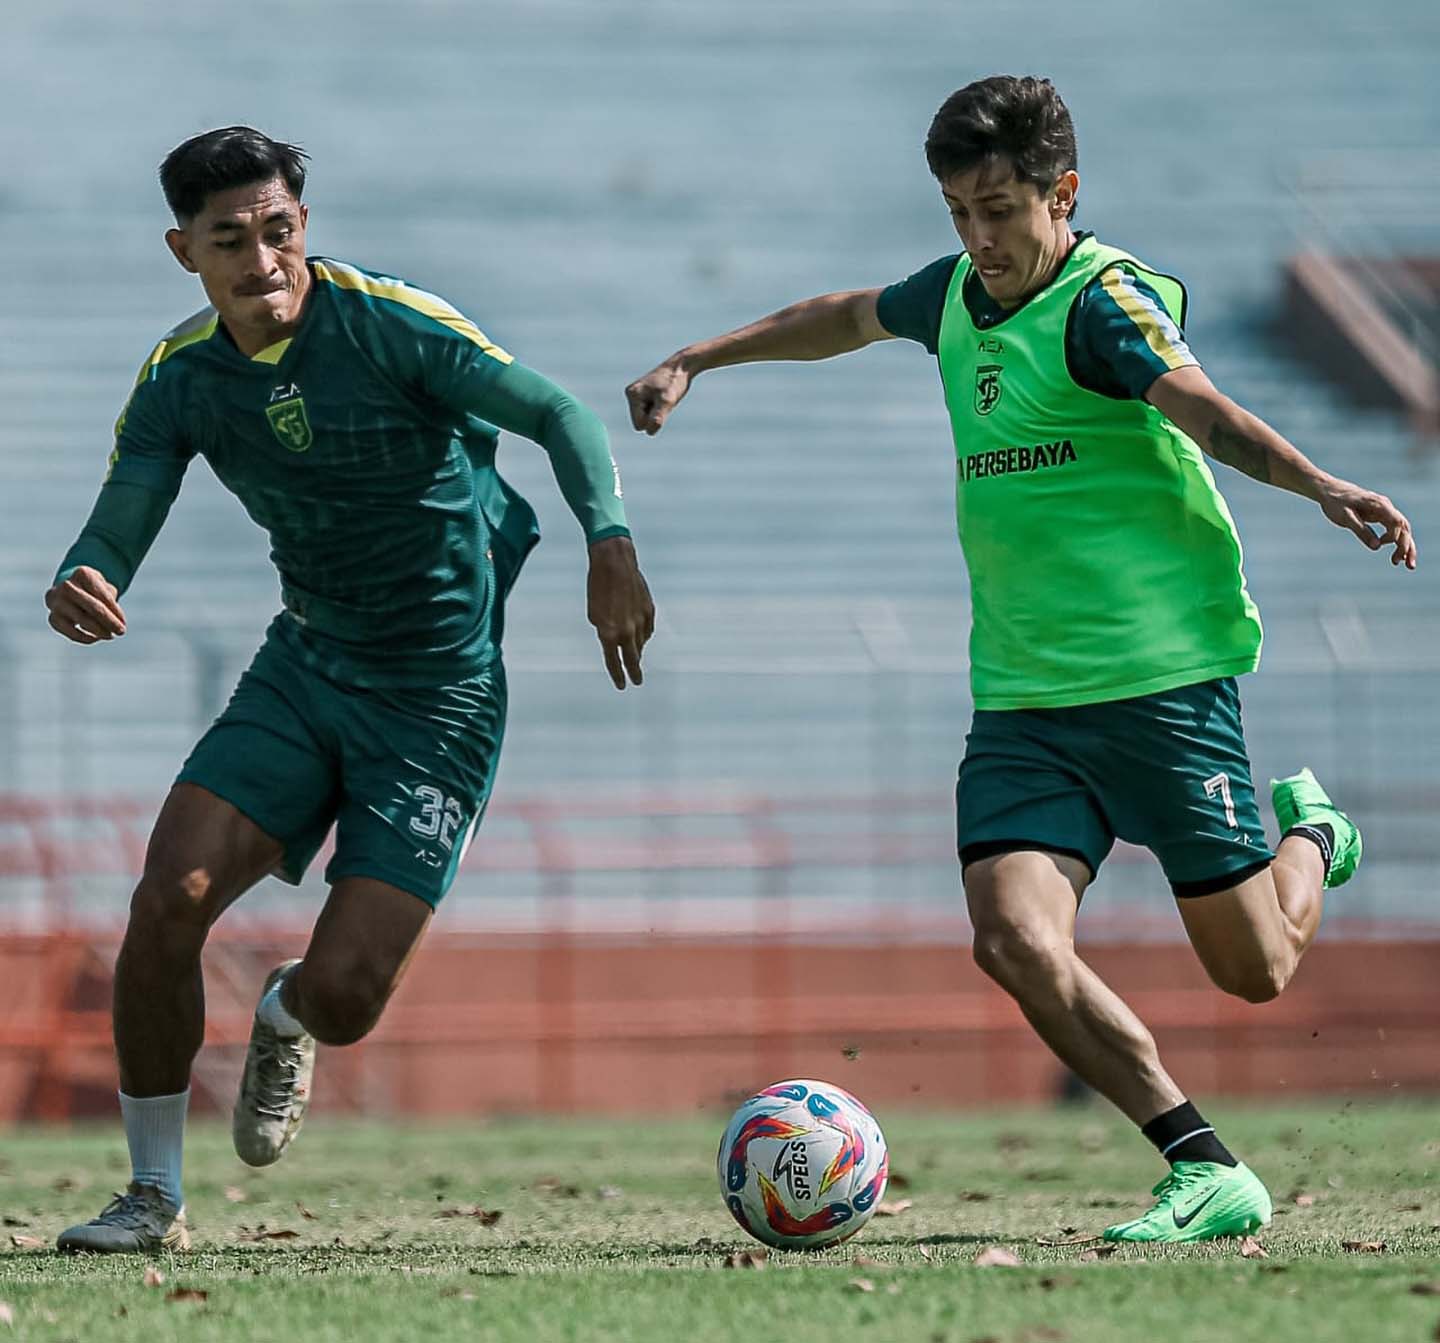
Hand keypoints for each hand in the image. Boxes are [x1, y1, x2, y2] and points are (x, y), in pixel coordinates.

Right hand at [45, 567, 126, 642]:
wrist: (70, 591)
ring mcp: (56, 602)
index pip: (103, 596)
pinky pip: (70, 632)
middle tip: (121, 632)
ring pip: (82, 620)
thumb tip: (116, 622)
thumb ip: (110, 602)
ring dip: (99, 631)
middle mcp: (66, 586)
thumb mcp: (104, 588)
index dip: (115, 611)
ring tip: (110, 635)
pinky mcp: (52, 618)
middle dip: (109, 622)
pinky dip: (84, 637)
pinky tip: (96, 638)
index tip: (124, 622)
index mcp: (82, 574)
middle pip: (93, 607)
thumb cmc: (93, 590)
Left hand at [587, 536, 654, 688]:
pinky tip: (641, 636)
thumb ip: (603, 631)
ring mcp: (641, 621)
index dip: (617, 676)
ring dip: (637, 651)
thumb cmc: (599, 586)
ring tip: (636, 657)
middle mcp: (627, 631)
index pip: (613, 662)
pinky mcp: (649, 611)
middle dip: (634, 672)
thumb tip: (613, 641)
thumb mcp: (594, 613)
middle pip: (633, 659)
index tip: (621, 685)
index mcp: (609, 633)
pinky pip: (648, 630)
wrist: (614, 564)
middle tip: (636, 681)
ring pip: (641, 644)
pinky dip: (644, 634)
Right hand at [625, 357, 690, 435]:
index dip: (653, 421)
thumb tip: (649, 432)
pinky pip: (650, 414)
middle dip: (654, 417)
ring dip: (658, 413)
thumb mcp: (667, 401)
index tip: (663, 405)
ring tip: (664, 398)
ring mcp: (637, 396)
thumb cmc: (674, 382)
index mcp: (632, 395)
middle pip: (641, 423)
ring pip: (646, 419)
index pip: (639, 425)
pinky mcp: (644, 397)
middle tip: (664, 401)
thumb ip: (658, 417)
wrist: (681, 367)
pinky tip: (664, 397)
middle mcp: (631, 394)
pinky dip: (659, 409)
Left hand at [1317, 478, 1416, 569]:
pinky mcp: (1380, 515)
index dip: (1396, 538)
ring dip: (1405, 546)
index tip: (1384, 547)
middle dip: (1407, 546)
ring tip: (1404, 564)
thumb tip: (1377, 547)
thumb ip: (1361, 531)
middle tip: (1406, 565)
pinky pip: (1393, 529)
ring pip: (1401, 529)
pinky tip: (1395, 554)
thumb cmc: (1336, 503)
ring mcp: (1384, 510)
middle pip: (1404, 528)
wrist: (1329, 490)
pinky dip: (1396, 541)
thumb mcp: (1346, 518)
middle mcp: (1386, 507)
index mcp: (1379, 505)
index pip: (1397, 522)